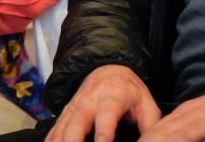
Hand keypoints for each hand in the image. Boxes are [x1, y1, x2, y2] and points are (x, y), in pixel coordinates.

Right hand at [46, 65, 160, 141]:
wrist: (108, 70)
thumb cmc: (130, 92)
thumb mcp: (146, 104)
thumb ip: (150, 126)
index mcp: (112, 97)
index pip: (106, 117)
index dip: (104, 135)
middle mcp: (89, 101)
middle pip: (77, 124)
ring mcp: (74, 107)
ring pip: (62, 129)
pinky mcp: (65, 114)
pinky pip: (54, 131)